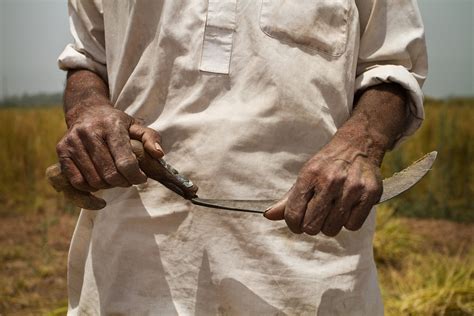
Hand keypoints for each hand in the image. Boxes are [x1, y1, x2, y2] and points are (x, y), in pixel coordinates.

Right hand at [56, 102, 163, 191]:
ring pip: (94, 181)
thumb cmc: (117, 123)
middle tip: (128, 179)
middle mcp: (89, 132)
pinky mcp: (62, 151)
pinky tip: (100, 182)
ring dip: (108, 186)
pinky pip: (77, 182)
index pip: (125, 162)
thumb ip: (151, 138)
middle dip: (123, 182)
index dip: (136, 176)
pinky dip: (91, 188)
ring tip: (115, 178)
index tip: (141, 178)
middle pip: (110, 174)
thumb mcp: (137, 126)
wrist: (86, 111)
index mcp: (111, 126)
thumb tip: (159, 154)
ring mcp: (73, 142)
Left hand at [264, 137, 382, 235]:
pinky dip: (348, 222)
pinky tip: (346, 208)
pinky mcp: (370, 194)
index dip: (293, 224)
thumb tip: (268, 215)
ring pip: (332, 228)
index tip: (297, 222)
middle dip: (311, 225)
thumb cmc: (326, 165)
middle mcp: (331, 181)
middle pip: (312, 226)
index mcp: (310, 175)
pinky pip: (352, 225)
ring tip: (332, 210)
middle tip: (316, 216)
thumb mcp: (305, 175)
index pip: (293, 214)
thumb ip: (287, 199)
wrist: (358, 145)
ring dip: (329, 224)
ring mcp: (352, 188)